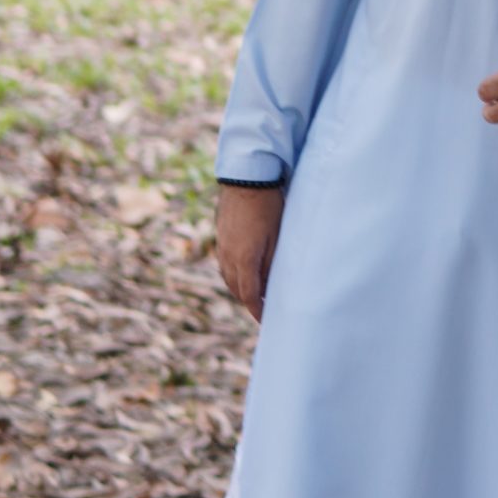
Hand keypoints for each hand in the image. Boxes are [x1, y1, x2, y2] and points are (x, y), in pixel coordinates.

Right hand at [216, 183, 285, 320]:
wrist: (246, 177)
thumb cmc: (268, 206)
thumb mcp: (276, 237)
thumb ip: (271, 264)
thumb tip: (269, 287)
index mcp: (244, 259)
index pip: (249, 295)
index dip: (257, 310)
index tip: (266, 320)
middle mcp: (229, 257)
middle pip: (236, 289)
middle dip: (249, 301)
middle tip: (264, 308)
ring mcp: (222, 246)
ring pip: (229, 278)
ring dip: (241, 288)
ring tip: (257, 293)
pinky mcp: (221, 236)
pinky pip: (225, 264)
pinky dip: (235, 274)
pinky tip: (246, 271)